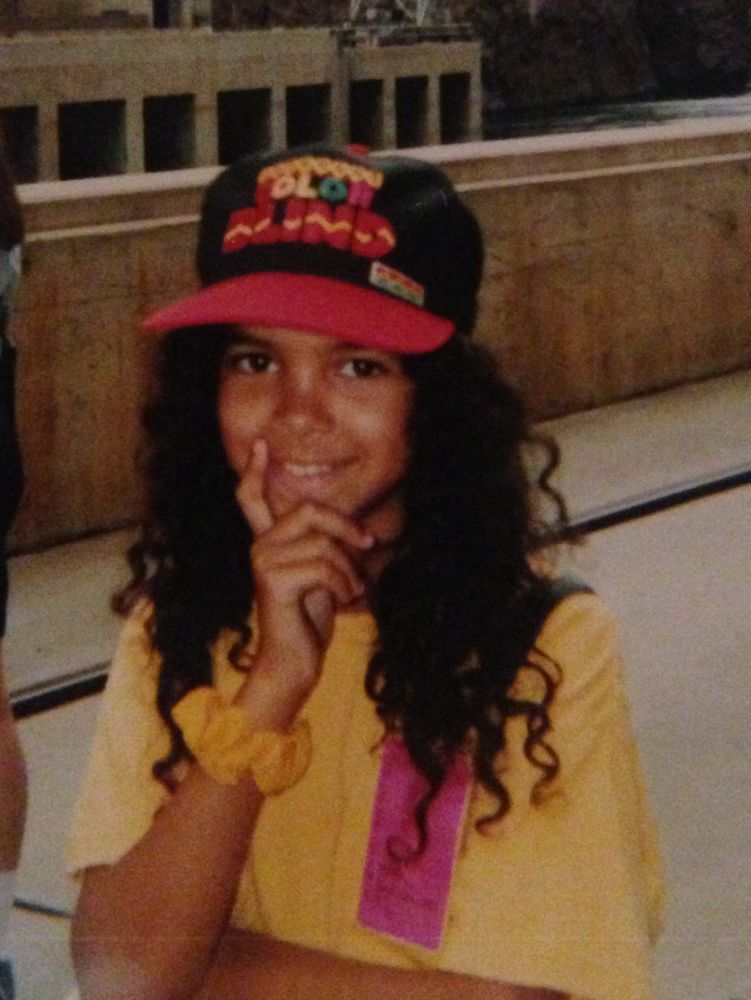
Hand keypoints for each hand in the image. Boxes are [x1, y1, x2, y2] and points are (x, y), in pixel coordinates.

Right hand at [236, 440, 373, 703]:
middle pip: (307, 510)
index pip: (251, 499)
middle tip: (366, 545)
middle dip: (344, 525)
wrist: (293, 662)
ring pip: (323, 543)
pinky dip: (344, 585)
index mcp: (268, 542)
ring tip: (351, 591)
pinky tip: (344, 601)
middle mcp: (260, 547)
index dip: (255, 472)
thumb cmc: (309, 619)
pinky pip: (323, 567)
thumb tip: (356, 530)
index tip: (261, 445)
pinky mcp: (273, 581)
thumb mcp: (322, 574)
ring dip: (348, 569)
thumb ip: (325, 547)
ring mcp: (263, 562)